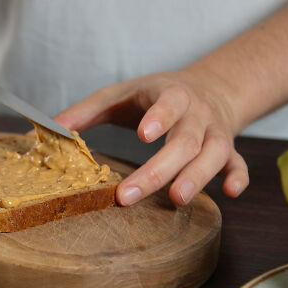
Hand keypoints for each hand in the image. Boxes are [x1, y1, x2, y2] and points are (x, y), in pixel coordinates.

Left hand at [54, 70, 249, 205]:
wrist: (206, 89)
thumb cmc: (153, 96)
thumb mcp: (119, 94)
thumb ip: (86, 111)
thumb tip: (48, 129)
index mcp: (171, 93)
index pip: (170, 103)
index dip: (160, 117)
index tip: (144, 136)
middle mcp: (197, 113)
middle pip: (186, 140)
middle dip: (160, 168)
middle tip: (131, 194)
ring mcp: (216, 132)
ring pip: (214, 154)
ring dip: (198, 177)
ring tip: (177, 198)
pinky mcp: (228, 149)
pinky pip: (238, 163)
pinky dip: (238, 177)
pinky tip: (230, 193)